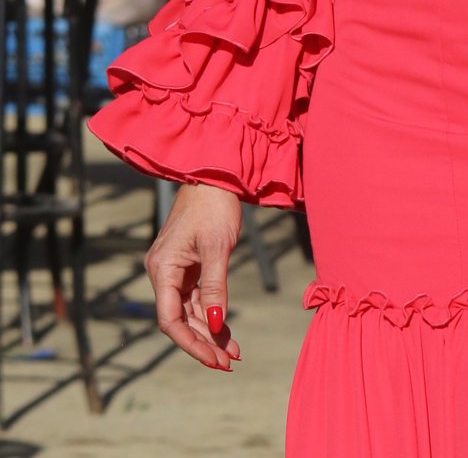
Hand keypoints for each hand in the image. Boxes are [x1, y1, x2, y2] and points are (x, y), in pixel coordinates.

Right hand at [145, 182, 242, 370]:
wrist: (215, 174)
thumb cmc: (214, 206)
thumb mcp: (217, 248)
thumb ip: (214, 288)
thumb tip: (215, 325)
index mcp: (162, 269)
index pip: (171, 320)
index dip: (192, 344)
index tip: (214, 361)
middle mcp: (163, 272)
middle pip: (180, 320)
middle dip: (204, 342)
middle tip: (229, 363)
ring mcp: (174, 269)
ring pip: (190, 311)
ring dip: (210, 332)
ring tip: (234, 352)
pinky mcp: (187, 264)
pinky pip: (196, 297)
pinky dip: (211, 313)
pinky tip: (226, 330)